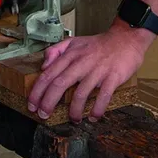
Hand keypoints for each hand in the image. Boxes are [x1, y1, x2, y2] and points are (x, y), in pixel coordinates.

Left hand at [27, 23, 153, 121]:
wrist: (126, 38)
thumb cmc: (99, 44)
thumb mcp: (74, 42)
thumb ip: (56, 51)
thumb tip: (43, 66)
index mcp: (70, 55)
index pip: (49, 74)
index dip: (38, 91)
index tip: (32, 104)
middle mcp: (81, 63)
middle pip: (60, 84)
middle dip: (48, 102)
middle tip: (43, 115)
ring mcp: (97, 70)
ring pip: (80, 93)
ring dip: (74, 111)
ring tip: (73, 119)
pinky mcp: (113, 77)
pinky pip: (103, 96)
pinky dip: (97, 109)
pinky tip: (93, 117)